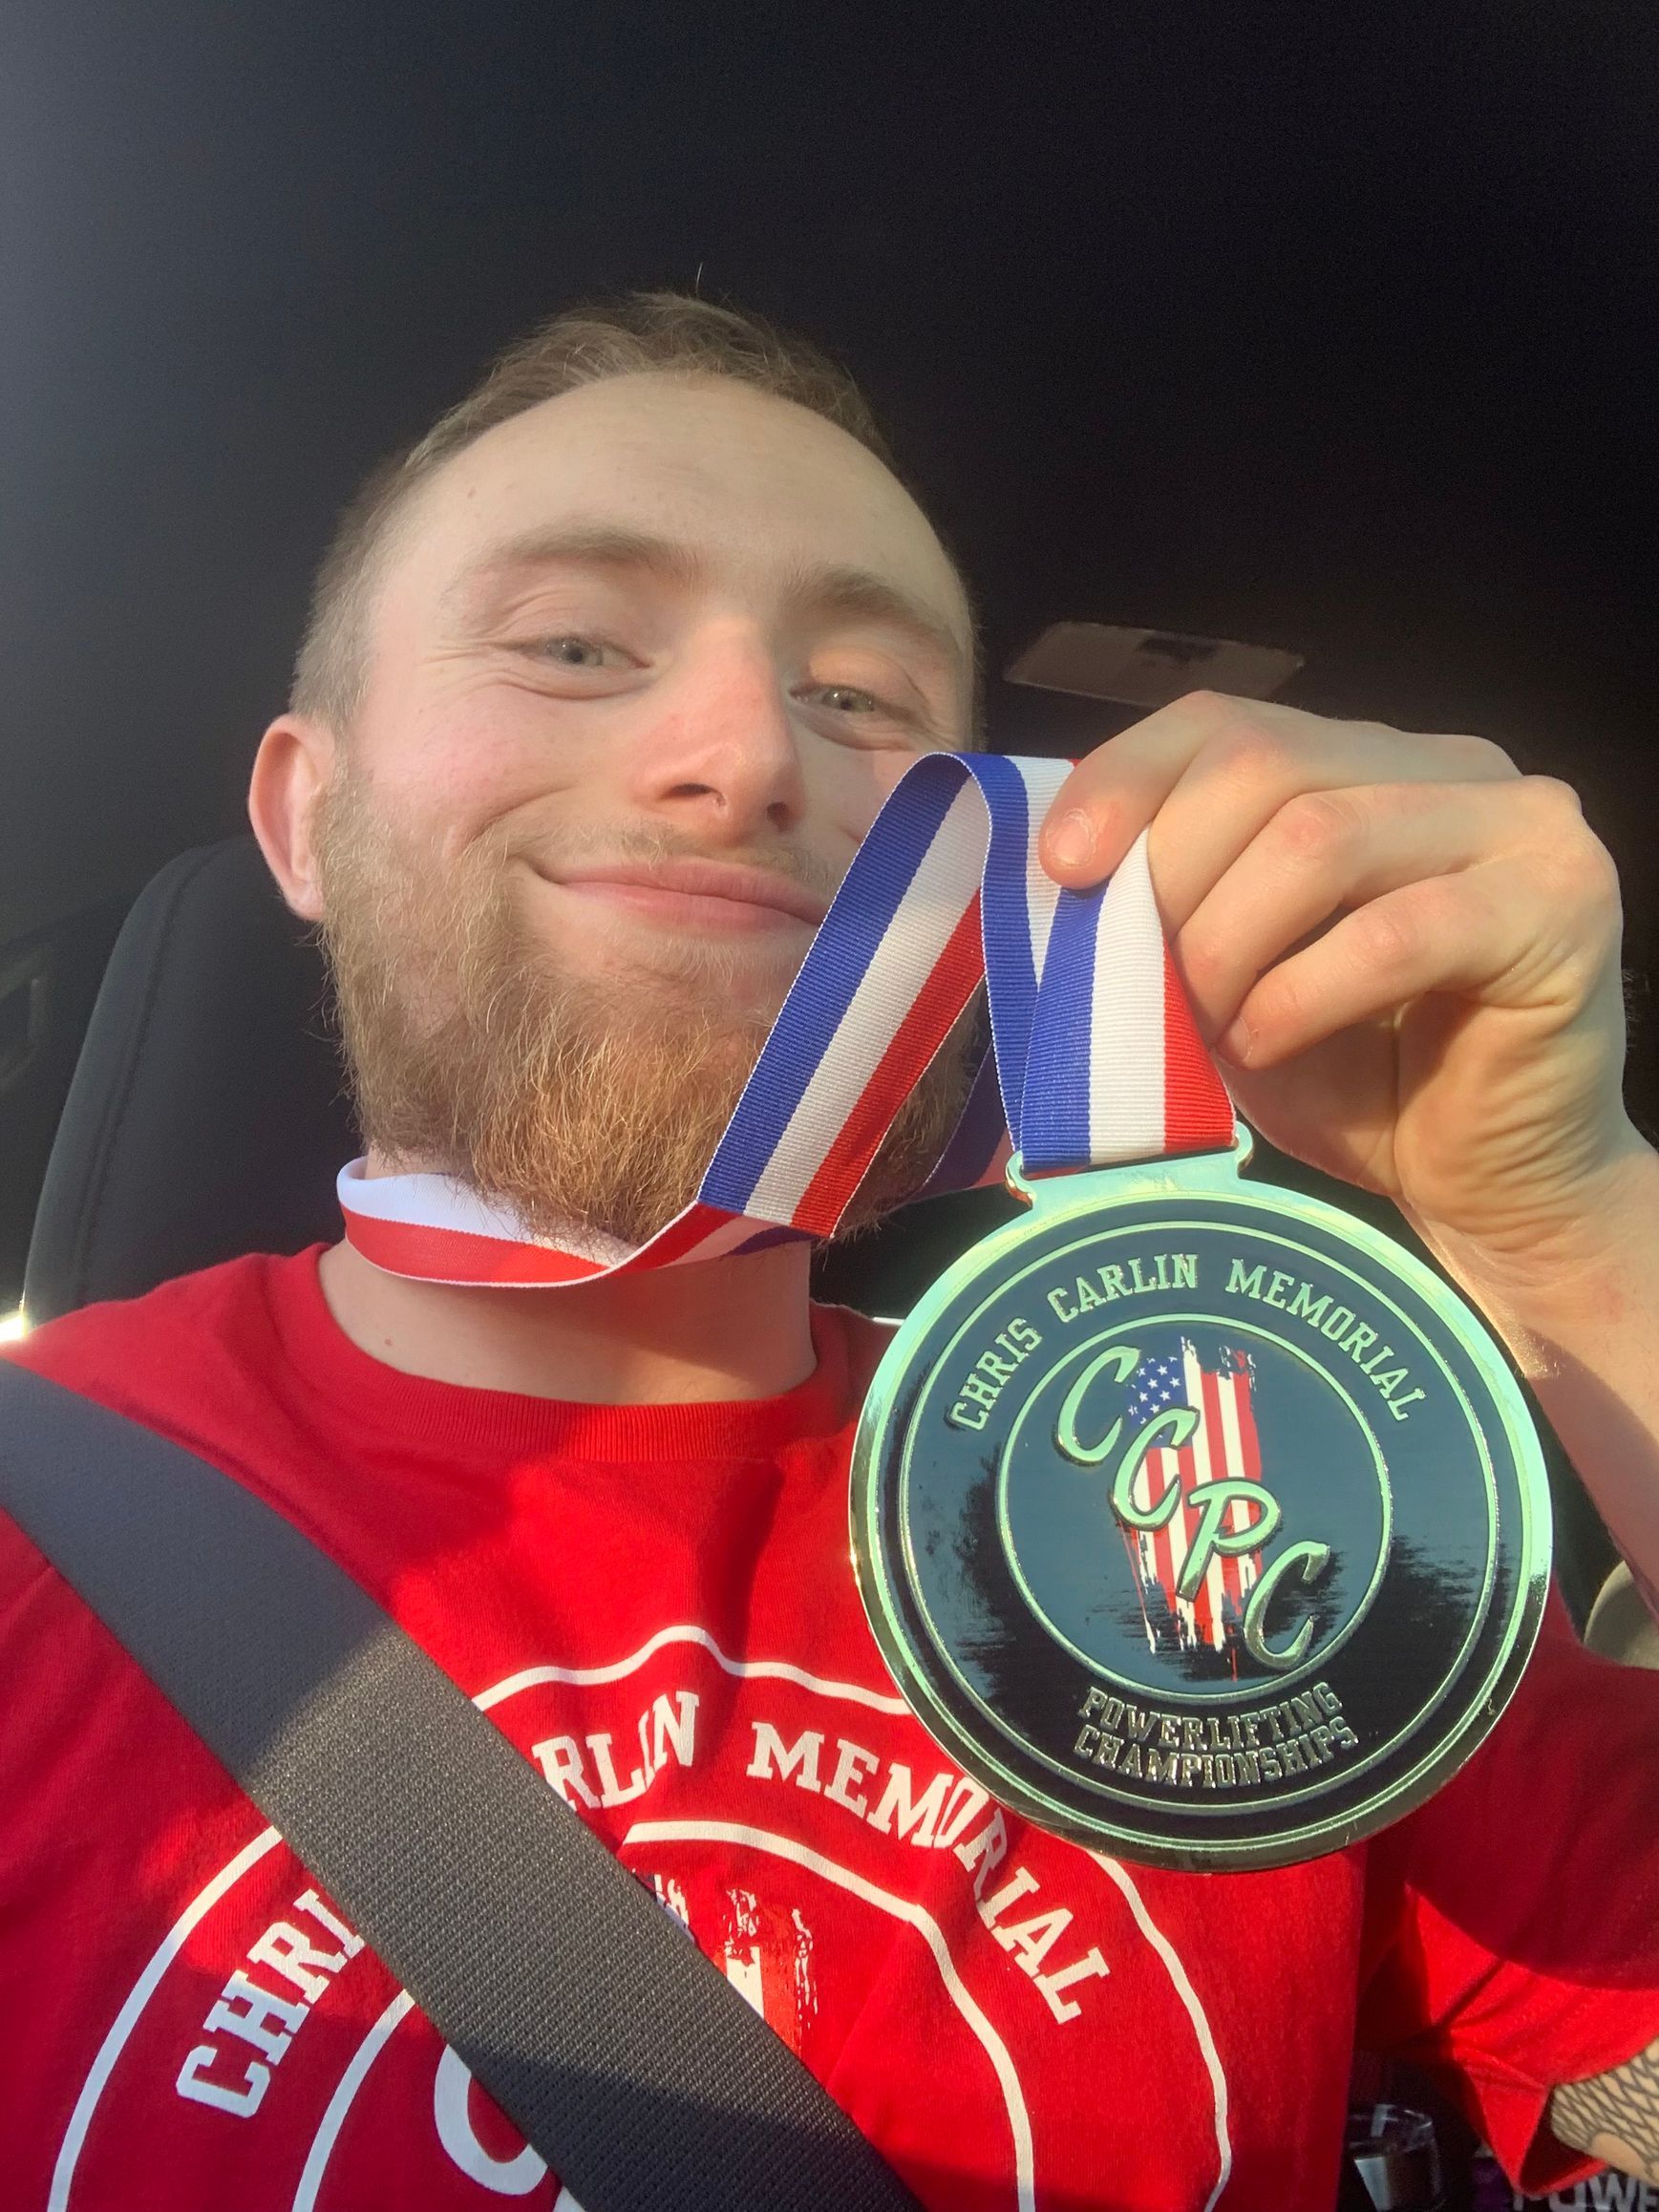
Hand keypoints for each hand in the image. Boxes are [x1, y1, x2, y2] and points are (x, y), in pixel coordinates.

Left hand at [1038, 691, 1644, 1275]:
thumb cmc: (1353, 1077)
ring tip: (1208, 1025)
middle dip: (1171, 875)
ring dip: (1227, 944)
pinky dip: (1299, 997)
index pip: (1227, 722)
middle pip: (1263, 764)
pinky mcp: (1559, 910)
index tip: (1061, 868)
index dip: (1127, 779)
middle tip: (1141, 980)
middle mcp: (1455, 766)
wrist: (1489, 1185)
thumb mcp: (1233, 974)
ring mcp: (1522, 828)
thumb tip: (1065, 867)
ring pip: (1318, 839)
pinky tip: (1267, 1045)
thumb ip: (1176, 901)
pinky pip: (1392, 935)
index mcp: (1371, 760)